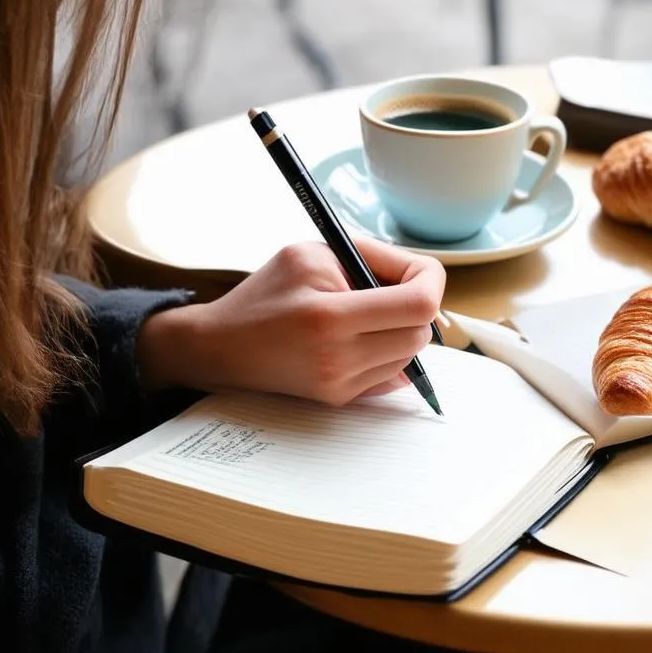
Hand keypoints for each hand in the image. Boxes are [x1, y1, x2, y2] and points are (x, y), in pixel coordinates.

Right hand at [137, 237, 444, 405]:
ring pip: (410, 355)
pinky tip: (360, 337)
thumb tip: (423, 279)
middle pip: (421, 333)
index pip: (419, 304)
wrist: (221, 345)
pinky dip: (388, 352)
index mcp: (330, 315)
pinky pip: (392, 375)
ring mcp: (340, 383)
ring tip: (366, 313)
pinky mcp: (339, 398)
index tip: (418, 271)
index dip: (430, 280)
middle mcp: (338, 356)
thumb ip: (371, 257)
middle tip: (390, 289)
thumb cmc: (266, 292)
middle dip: (416, 305)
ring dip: (402, 330)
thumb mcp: (312, 253)